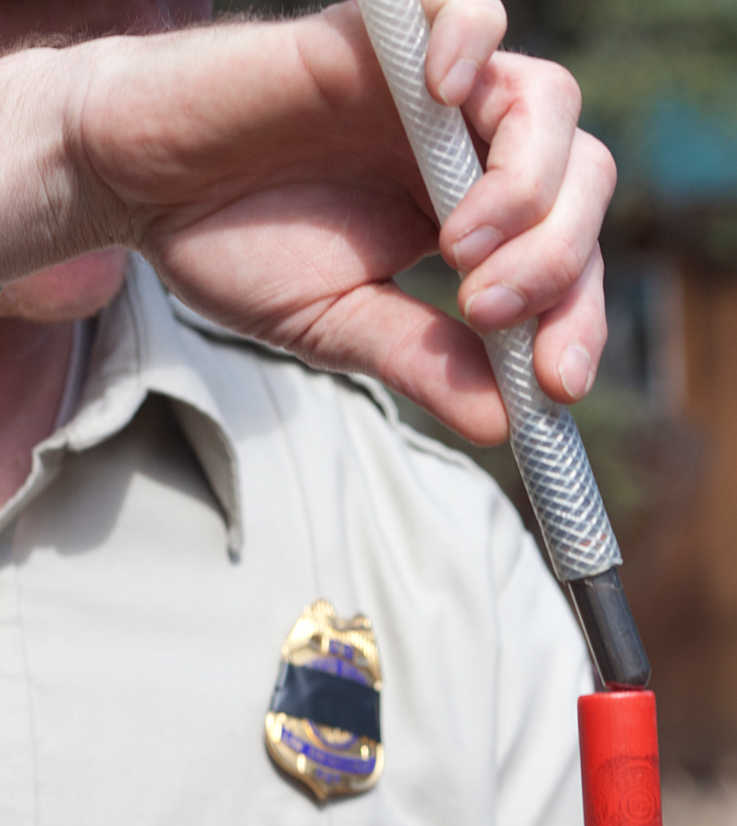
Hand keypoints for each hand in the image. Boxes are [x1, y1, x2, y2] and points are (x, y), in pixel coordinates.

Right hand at [10, 1, 615, 443]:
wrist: (143, 184)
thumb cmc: (236, 249)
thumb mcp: (339, 325)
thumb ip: (422, 361)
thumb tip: (503, 424)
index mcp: (465, 219)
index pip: (565, 258)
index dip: (577, 318)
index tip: (556, 385)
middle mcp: (463, 152)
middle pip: (580, 178)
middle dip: (557, 258)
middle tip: (487, 311)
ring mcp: (429, 92)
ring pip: (544, 102)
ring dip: (525, 185)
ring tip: (458, 248)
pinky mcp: (380, 38)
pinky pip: (462, 8)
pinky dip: (475, 40)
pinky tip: (445, 97)